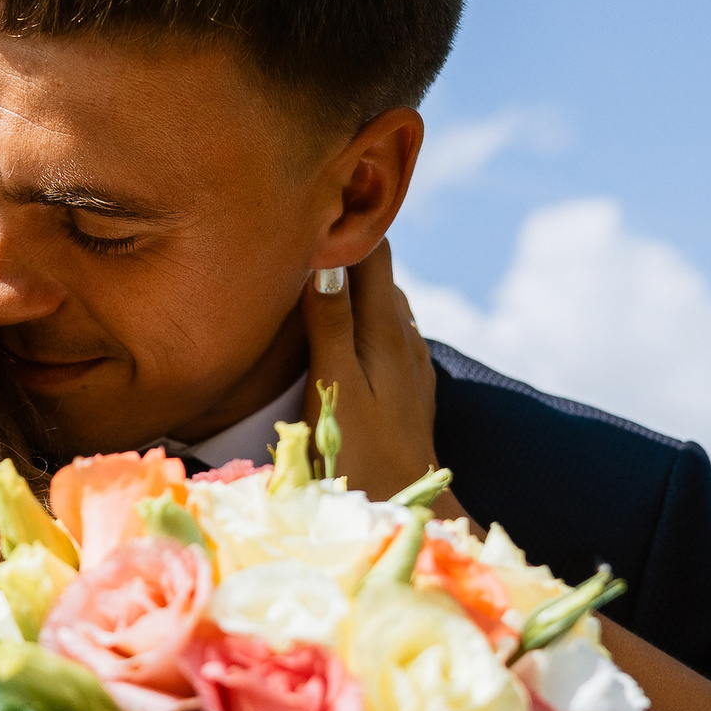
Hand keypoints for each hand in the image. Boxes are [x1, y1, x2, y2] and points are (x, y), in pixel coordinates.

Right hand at [302, 240, 446, 507]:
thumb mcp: (336, 386)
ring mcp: (411, 360)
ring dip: (352, 284)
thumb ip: (331, 324)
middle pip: (378, 270)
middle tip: (299, 234)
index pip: (375, 249)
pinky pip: (385, 330)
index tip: (312, 204)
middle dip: (345, 248)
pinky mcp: (409, 384)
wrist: (406, 505)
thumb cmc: (360, 453)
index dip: (349, 222)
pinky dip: (362, 316)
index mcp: (385, 327)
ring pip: (382, 300)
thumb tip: (323, 260)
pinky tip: (342, 327)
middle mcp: (405, 334)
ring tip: (312, 273)